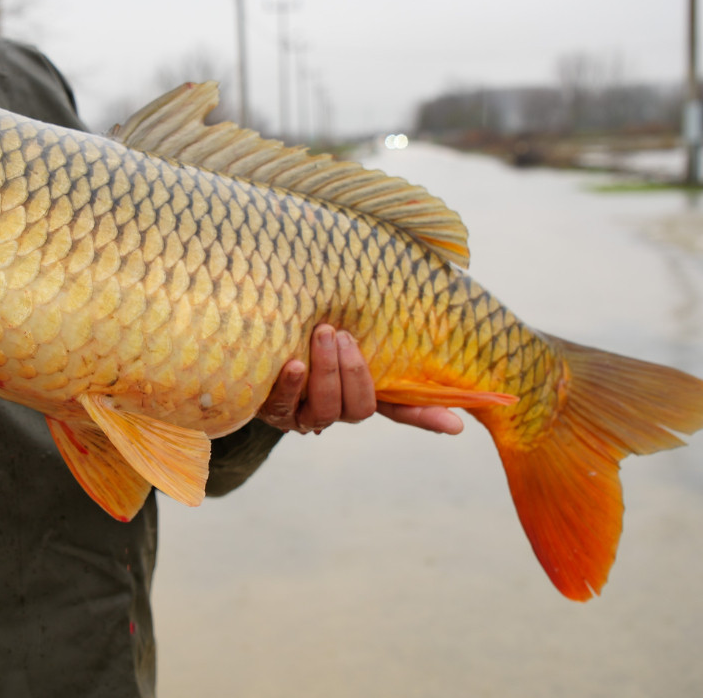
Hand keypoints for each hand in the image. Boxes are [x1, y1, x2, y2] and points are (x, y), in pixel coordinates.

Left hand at [256, 324, 463, 435]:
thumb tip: (414, 278)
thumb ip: (364, 314)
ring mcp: (305, 415)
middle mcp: (337, 408)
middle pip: (360, 408)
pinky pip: (286, 406)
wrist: (246, 338)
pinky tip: (292, 364)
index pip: (401, 408)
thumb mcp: (333, 321)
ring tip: (321, 335)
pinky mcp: (274, 413)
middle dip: (354, 371)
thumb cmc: (298, 324)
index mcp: (359, 390)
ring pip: (327, 409)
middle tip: (342, 334)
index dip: (427, 417)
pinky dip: (291, 385)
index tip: (456, 424)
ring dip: (327, 371)